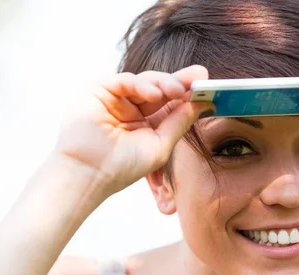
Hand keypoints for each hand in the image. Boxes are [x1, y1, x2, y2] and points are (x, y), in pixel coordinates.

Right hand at [55, 65, 213, 196]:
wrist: (90, 174)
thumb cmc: (122, 166)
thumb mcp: (161, 144)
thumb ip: (179, 122)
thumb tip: (201, 104)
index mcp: (146, 122)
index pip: (169, 102)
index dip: (187, 93)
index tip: (207, 85)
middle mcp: (131, 108)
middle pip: (159, 87)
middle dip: (180, 81)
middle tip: (199, 77)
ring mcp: (115, 98)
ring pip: (145, 81)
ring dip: (163, 83)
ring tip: (177, 90)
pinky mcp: (98, 90)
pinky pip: (124, 80)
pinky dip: (140, 84)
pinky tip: (153, 93)